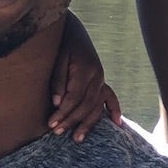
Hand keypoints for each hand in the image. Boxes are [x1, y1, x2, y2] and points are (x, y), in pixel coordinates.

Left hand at [49, 14, 122, 141]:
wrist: (73, 29)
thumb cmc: (61, 44)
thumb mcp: (56, 58)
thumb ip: (57, 81)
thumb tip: (57, 103)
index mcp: (85, 69)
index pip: (74, 97)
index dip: (63, 112)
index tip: (51, 124)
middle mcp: (97, 76)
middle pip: (86, 104)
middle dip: (71, 120)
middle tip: (56, 132)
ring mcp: (101, 79)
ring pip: (97, 105)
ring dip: (87, 123)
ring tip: (76, 138)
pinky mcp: (101, 81)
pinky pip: (110, 98)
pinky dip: (114, 110)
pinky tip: (117, 123)